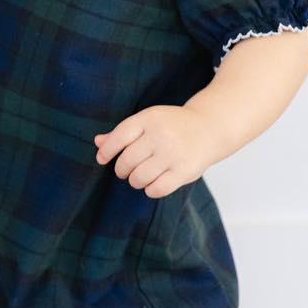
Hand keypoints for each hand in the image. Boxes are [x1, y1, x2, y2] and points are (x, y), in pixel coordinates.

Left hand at [93, 104, 221, 198]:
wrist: (210, 128)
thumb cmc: (173, 126)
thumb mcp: (148, 121)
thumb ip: (123, 133)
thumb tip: (98, 142)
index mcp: (150, 118)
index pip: (119, 137)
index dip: (107, 151)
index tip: (102, 159)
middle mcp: (161, 135)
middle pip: (127, 161)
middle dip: (122, 170)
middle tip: (127, 170)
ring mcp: (173, 154)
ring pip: (139, 177)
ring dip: (135, 181)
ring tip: (141, 176)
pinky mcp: (184, 171)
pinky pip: (156, 189)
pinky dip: (150, 189)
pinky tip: (153, 183)